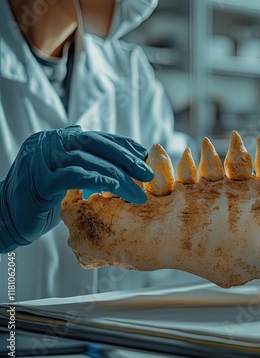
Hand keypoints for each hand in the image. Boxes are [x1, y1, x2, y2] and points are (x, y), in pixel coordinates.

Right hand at [0, 125, 153, 251]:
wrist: (5, 219)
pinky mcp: (40, 181)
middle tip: (148, 174)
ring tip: (138, 193)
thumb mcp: (62, 174)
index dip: (122, 145)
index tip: (144, 155)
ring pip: (88, 161)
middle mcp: (48, 143)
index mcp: (56, 139)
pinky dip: (96, 180)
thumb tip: (101, 143)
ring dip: (118, 177)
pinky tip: (114, 187)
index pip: (96, 138)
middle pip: (95, 145)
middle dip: (126, 159)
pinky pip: (73, 177)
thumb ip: (80, 158)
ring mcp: (42, 160)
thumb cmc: (39, 199)